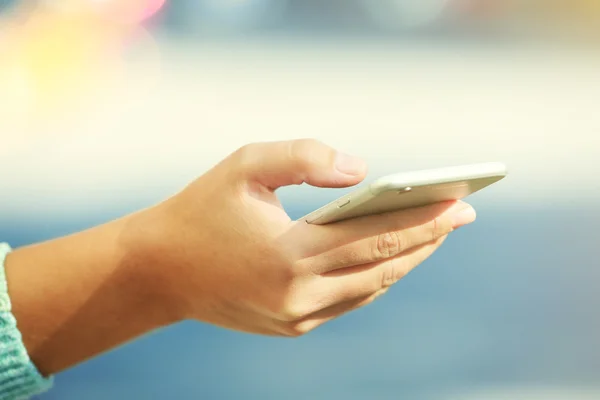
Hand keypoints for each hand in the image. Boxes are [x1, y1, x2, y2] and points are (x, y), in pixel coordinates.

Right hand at [136, 139, 475, 336]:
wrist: (160, 270)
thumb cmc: (201, 209)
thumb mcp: (245, 165)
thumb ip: (305, 157)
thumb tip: (362, 171)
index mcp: (286, 256)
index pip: (373, 236)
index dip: (421, 219)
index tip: (458, 202)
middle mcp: (297, 296)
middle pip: (383, 266)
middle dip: (428, 237)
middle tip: (463, 213)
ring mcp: (297, 318)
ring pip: (372, 288)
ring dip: (407, 259)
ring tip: (436, 232)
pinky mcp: (293, 326)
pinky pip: (351, 301)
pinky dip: (378, 277)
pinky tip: (395, 257)